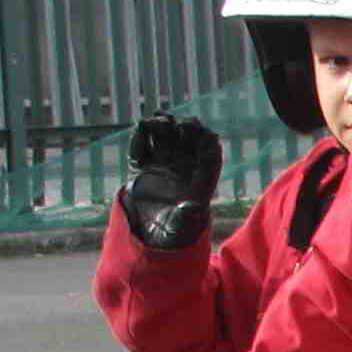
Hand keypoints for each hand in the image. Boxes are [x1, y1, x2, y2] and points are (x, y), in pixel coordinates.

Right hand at [121, 103, 221, 253]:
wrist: (148, 233)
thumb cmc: (174, 231)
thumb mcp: (182, 227)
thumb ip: (187, 216)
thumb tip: (192, 207)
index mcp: (200, 181)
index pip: (209, 157)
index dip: (208, 143)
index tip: (207, 133)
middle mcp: (183, 168)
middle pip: (188, 142)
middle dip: (187, 130)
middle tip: (182, 123)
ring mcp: (162, 164)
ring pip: (166, 139)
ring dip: (164, 126)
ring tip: (160, 119)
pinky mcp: (142, 165)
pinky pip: (142, 146)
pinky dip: (143, 135)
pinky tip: (143, 125)